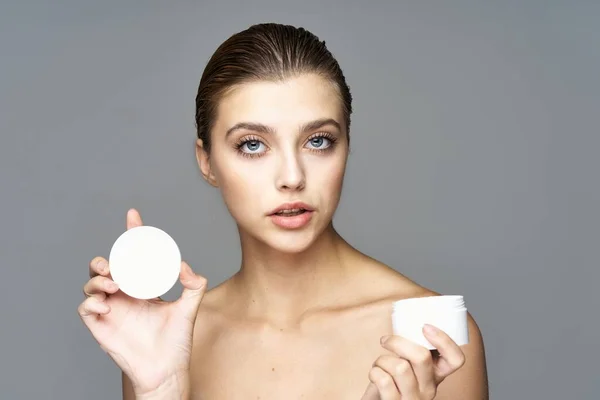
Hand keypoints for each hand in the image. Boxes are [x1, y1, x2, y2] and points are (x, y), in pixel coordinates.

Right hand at [77, 209, 207, 396]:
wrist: (166, 369)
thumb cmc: (177, 341)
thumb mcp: (190, 307)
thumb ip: (194, 284)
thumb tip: (183, 264)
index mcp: (143, 286)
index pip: (134, 256)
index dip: (132, 235)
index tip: (133, 216)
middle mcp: (125, 294)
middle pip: (105, 267)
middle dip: (105, 259)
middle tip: (114, 265)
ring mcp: (111, 309)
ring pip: (91, 284)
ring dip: (98, 279)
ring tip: (114, 285)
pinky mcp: (101, 326)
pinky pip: (86, 308)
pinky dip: (91, 301)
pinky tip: (108, 304)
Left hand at [361, 325, 465, 399]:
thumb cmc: (392, 381)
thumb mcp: (409, 366)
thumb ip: (412, 350)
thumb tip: (405, 319)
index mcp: (436, 375)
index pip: (456, 359)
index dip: (444, 340)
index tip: (425, 326)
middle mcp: (429, 389)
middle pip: (422, 357)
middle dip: (398, 342)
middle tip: (386, 340)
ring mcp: (413, 399)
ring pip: (400, 367)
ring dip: (382, 359)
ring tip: (380, 363)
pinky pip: (384, 380)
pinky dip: (375, 372)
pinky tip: (375, 374)